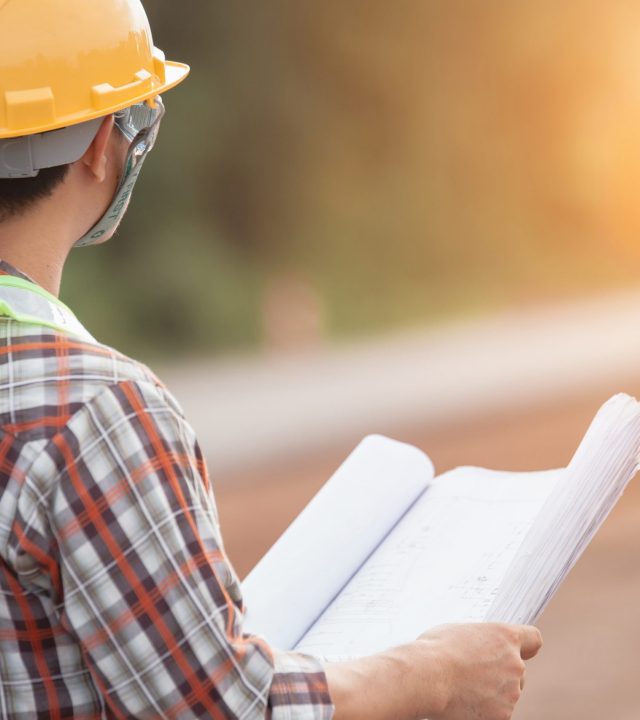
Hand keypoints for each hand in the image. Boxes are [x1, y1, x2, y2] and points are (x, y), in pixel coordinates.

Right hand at [418, 623, 542, 719]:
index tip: (519, 651)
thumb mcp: (459, 633)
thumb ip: (479, 640)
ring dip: (492, 693)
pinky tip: (463, 703)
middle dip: (502, 674)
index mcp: (505, 637)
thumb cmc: (436, 649)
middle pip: (519, 671)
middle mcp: (515, 664)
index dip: (525, 646)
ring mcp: (511, 693)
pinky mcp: (502, 716)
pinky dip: (484, 711)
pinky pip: (497, 713)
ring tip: (462, 688)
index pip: (533, 639)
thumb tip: (478, 649)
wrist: (426, 677)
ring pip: (507, 694)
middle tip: (475, 674)